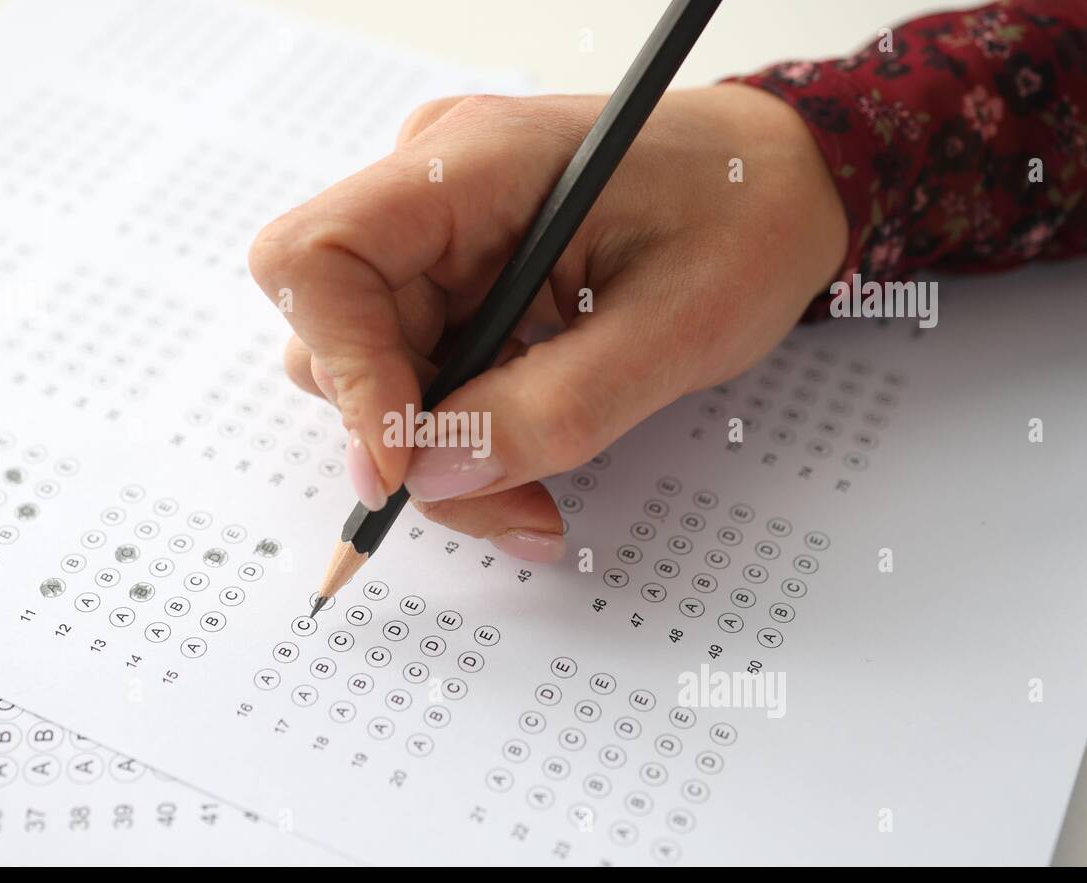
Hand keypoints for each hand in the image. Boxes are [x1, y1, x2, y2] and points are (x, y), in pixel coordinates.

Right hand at [248, 84, 846, 561]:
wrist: (776, 185)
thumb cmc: (744, 222)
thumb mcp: (673, 332)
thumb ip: (553, 410)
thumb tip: (432, 474)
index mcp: (473, 165)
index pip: (318, 258)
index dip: (343, 367)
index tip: (406, 459)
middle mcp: (430, 190)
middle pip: (335, 336)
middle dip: (407, 443)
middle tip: (509, 505)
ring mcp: (436, 236)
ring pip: (370, 373)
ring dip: (438, 454)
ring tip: (533, 495)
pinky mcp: (452, 278)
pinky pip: (416, 375)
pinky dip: (460, 437)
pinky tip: (525, 462)